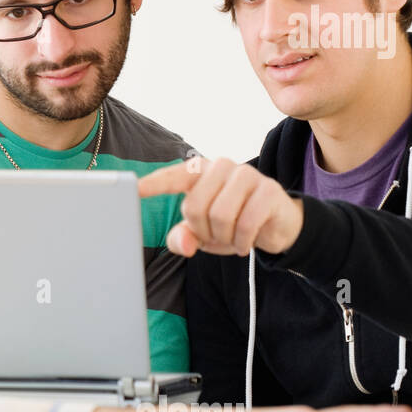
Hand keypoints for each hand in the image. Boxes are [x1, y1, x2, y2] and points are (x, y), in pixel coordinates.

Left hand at [138, 156, 303, 256]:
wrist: (277, 225)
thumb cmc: (232, 223)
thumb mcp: (202, 234)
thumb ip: (183, 237)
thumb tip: (184, 244)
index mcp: (201, 172)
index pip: (174, 176)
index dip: (154, 184)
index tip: (135, 188)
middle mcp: (222, 166)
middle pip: (194, 206)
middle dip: (202, 230)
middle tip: (216, 235)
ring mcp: (247, 175)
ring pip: (219, 215)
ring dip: (224, 237)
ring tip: (232, 236)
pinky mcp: (268, 191)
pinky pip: (245, 224)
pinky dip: (242, 242)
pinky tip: (245, 243)